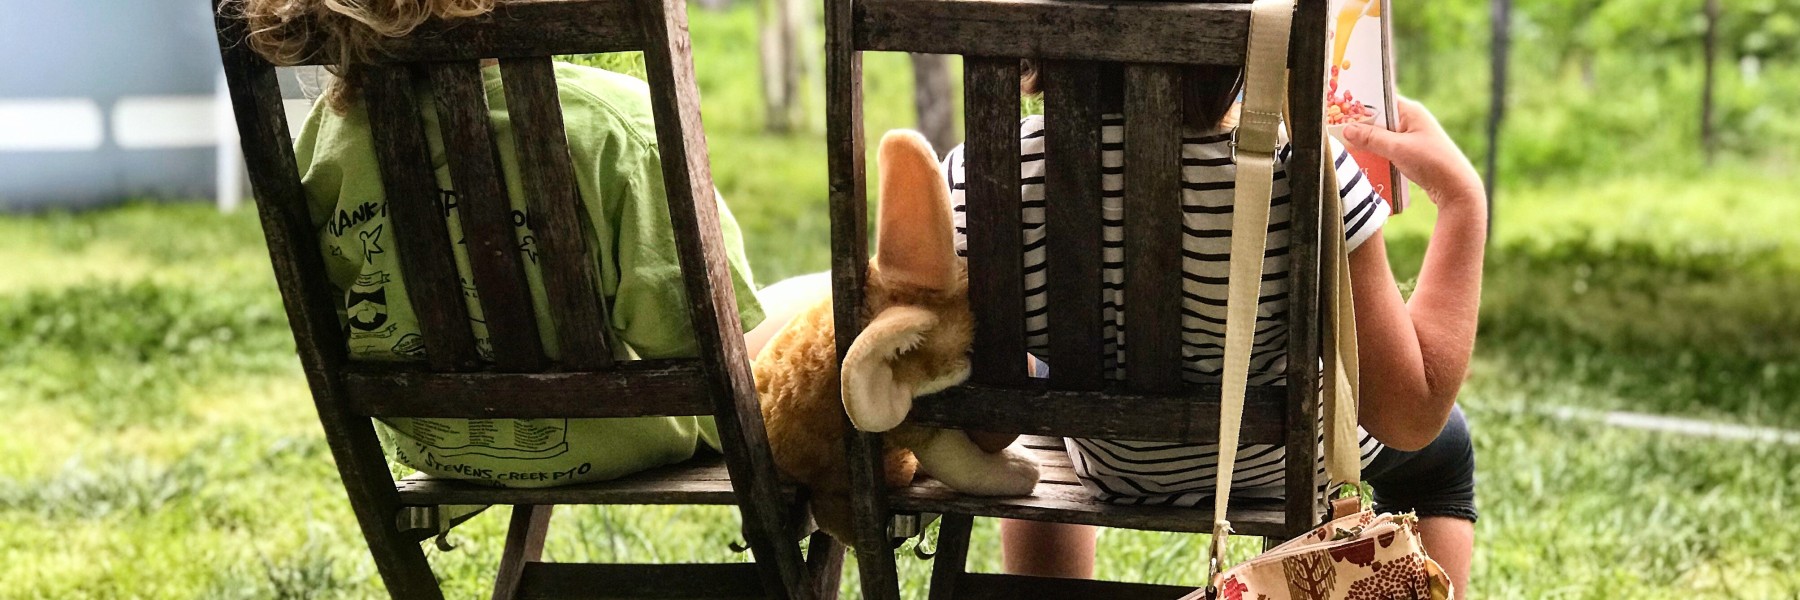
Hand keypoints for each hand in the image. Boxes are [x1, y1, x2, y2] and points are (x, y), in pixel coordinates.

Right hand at [1342, 98, 1485, 210]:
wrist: (1456, 188)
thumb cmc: (1431, 162)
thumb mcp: (1397, 148)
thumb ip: (1371, 138)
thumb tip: (1346, 129)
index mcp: (1410, 111)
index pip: (1379, 100)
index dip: (1359, 104)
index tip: (1337, 110)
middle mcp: (1411, 120)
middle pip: (1378, 119)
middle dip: (1359, 126)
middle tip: (1336, 132)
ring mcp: (1412, 137)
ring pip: (1381, 136)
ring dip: (1367, 143)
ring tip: (1345, 148)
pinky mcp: (1411, 153)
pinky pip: (1387, 148)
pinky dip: (1376, 153)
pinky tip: (1364, 161)